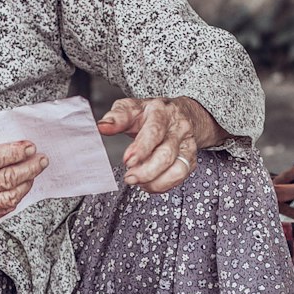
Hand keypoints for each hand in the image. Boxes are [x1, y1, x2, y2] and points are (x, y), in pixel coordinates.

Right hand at [0, 125, 47, 226]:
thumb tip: (0, 129)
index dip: (15, 153)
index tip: (29, 146)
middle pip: (4, 179)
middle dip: (28, 168)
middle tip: (40, 159)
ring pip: (7, 197)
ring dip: (26, 183)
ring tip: (34, 171)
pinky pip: (1, 210)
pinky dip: (15, 197)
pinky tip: (21, 186)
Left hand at [97, 96, 211, 192]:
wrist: (179, 114)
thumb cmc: (151, 114)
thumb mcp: (132, 109)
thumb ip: (117, 117)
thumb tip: (102, 127)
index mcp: (161, 112)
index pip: (154, 131)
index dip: (141, 148)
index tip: (128, 160)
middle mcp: (178, 128)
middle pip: (166, 154)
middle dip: (147, 171)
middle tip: (129, 177)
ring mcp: (186, 145)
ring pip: (177, 168)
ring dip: (155, 181)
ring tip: (138, 181)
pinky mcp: (190, 159)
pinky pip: (180, 177)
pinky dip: (163, 185)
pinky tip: (149, 183)